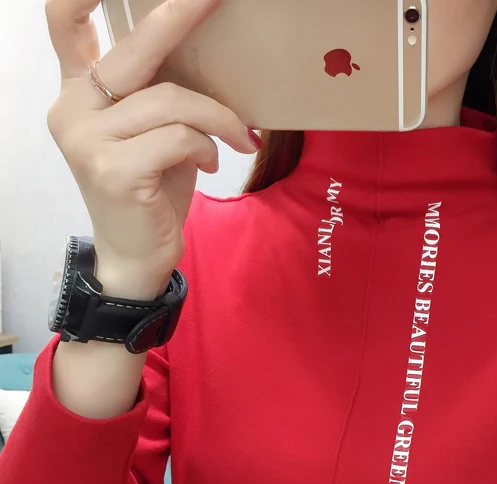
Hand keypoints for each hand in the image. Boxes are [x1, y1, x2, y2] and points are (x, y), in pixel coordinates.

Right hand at [45, 0, 258, 297]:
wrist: (137, 254)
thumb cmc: (152, 191)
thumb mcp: (154, 134)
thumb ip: (160, 95)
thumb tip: (207, 54)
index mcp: (79, 92)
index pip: (66, 23)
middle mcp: (72, 108)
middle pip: (133, 48)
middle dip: (180, 15)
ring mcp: (87, 139)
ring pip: (171, 100)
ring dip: (218, 118)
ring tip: (237, 138)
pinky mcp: (113, 169)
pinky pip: (179, 137)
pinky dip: (207, 147)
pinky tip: (210, 165)